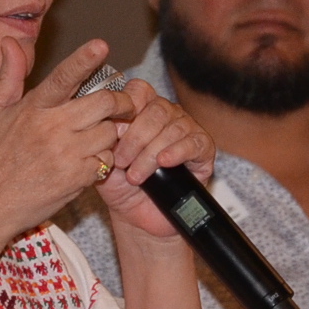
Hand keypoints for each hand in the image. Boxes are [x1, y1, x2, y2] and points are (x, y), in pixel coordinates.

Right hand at [0, 38, 136, 238]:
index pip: (64, 77)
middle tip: (123, 105)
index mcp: (33, 108)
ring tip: (96, 137)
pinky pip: (106, 161)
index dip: (84, 59)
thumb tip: (10, 41)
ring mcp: (67, 154)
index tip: (101, 46)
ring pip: (111, 132)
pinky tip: (88, 162)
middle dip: (120, 102)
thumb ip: (8, 76)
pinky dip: (103, 160)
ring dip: (111, 133)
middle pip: (105, 102)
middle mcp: (52, 127)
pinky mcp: (77, 178)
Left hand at [94, 78, 214, 238]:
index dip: (127, 105)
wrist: (139, 217)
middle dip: (135, 138)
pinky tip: (164, 163)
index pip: (139, 90)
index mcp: (142, 111)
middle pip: (155, 109)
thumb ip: (105, 141)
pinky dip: (177, 152)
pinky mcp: (203, 150)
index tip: (114, 131)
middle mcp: (166, 116)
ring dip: (150, 154)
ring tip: (136, 176)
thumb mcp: (105, 161)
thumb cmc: (121, 187)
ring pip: (172, 128)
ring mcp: (187, 130)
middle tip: (122, 162)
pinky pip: (194, 143)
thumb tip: (110, 125)